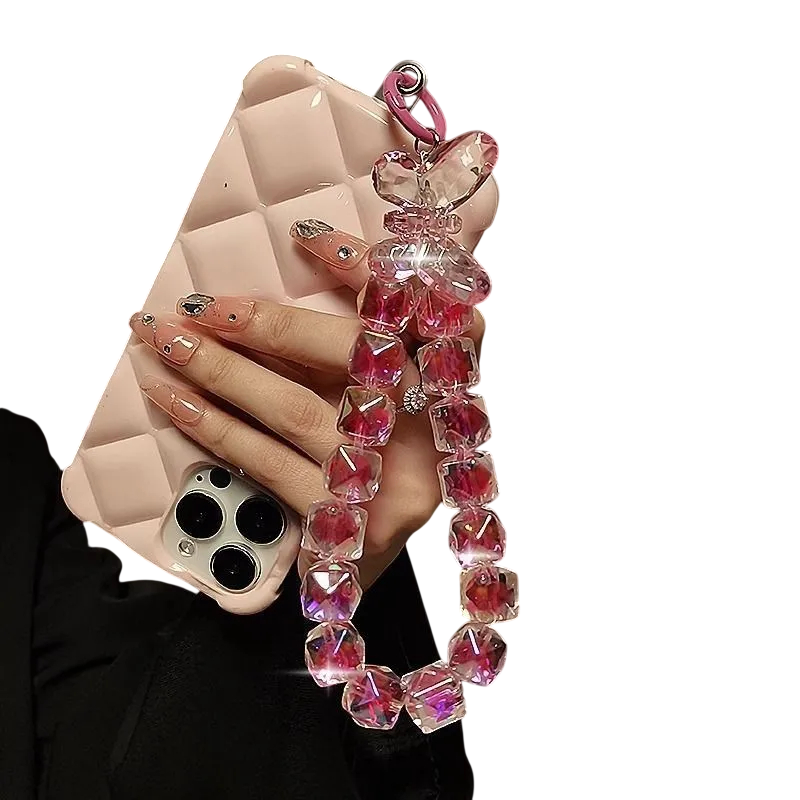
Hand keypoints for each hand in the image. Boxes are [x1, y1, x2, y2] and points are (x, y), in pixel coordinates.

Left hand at [130, 221, 483, 588]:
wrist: (366, 559)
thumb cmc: (368, 461)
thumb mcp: (375, 398)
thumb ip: (353, 345)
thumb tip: (293, 273)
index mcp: (447, 384)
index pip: (421, 308)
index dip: (367, 269)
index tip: (307, 238)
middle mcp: (431, 429)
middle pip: (357, 356)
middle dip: (272, 324)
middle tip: (202, 307)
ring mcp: (395, 480)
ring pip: (300, 411)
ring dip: (224, 371)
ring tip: (166, 342)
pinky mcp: (352, 526)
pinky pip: (274, 465)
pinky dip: (218, 427)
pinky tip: (177, 400)